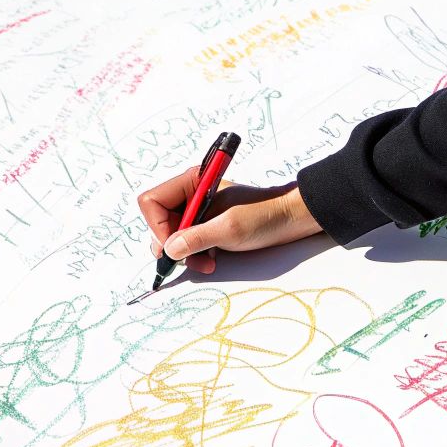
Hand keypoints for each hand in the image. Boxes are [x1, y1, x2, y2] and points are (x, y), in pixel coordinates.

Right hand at [136, 170, 323, 275]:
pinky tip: (211, 260)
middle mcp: (192, 195)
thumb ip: (196, 238)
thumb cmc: (266, 215)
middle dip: (172, 245)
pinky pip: (188, 242)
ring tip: (206, 263)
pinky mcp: (209, 225)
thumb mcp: (229, 228)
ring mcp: (200, 211)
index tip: (174, 246)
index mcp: (193, 183)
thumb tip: (169, 250)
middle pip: (159, 221)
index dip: (158, 226)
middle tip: (190, 260)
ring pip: (173, 235)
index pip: (153, 202)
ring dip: (185, 254)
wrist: (293, 219)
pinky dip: (195, 255)